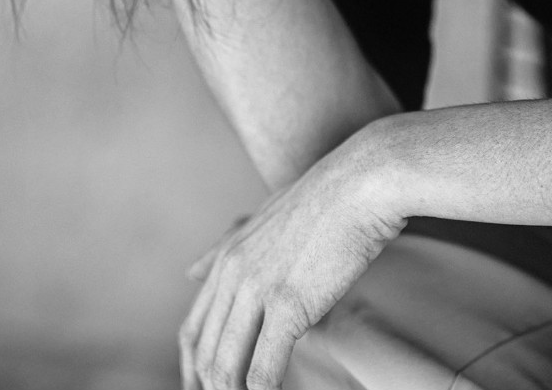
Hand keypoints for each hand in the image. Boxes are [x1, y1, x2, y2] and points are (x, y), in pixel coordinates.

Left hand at [178, 128, 405, 388]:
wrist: (361, 183)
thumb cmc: (323, 198)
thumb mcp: (264, 215)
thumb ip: (226, 244)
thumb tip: (190, 270)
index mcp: (226, 256)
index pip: (192, 330)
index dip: (194, 369)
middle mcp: (232, 273)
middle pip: (203, 352)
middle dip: (210, 388)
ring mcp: (257, 288)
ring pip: (226, 366)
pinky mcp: (288, 305)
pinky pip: (264, 369)